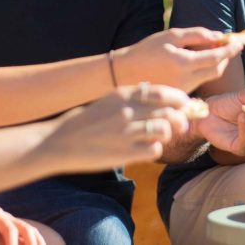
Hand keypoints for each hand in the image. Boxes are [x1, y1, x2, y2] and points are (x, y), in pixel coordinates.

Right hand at [47, 83, 189, 170]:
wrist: (59, 141)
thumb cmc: (86, 120)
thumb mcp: (109, 100)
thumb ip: (132, 96)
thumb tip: (158, 95)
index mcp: (124, 94)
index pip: (164, 92)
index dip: (180, 100)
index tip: (184, 106)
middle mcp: (128, 110)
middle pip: (170, 112)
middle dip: (181, 119)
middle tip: (181, 126)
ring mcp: (127, 131)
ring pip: (165, 129)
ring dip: (168, 134)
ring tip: (162, 138)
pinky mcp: (125, 152)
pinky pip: (154, 149)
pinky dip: (155, 150)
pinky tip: (147, 149)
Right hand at [115, 28, 242, 92]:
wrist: (125, 73)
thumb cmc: (147, 50)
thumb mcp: (170, 36)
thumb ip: (196, 35)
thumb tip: (219, 36)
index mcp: (183, 63)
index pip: (216, 58)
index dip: (230, 50)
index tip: (238, 42)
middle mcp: (186, 80)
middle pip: (217, 70)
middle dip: (226, 57)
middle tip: (229, 44)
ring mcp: (184, 89)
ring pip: (209, 76)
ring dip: (216, 63)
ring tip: (212, 49)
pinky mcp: (181, 95)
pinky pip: (200, 81)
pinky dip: (205, 70)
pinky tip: (199, 59)